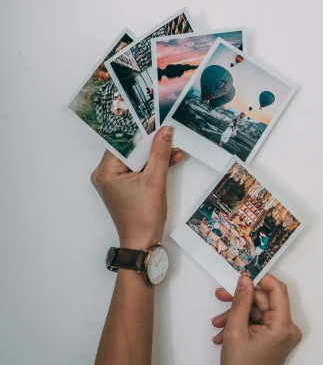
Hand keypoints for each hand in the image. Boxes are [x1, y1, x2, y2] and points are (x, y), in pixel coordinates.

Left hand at [90, 125, 182, 248]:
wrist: (143, 243)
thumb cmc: (144, 215)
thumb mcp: (155, 180)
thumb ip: (160, 153)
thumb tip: (166, 130)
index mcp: (106, 171)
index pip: (123, 142)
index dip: (140, 131)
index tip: (156, 120)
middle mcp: (105, 174)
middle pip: (130, 150)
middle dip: (151, 144)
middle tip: (168, 133)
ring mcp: (114, 181)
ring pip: (136, 159)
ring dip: (155, 155)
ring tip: (174, 148)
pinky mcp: (123, 187)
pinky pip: (138, 169)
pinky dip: (152, 166)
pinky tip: (171, 159)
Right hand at [211, 275, 301, 364]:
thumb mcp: (235, 331)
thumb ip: (240, 301)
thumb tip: (244, 279)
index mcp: (283, 325)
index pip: (277, 289)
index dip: (260, 279)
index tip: (241, 276)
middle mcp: (288, 328)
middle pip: (264, 301)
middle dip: (240, 300)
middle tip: (220, 295)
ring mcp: (282, 335)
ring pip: (258, 312)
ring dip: (237, 314)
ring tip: (217, 323)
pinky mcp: (275, 340)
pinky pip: (259, 323)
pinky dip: (242, 325)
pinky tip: (223, 333)